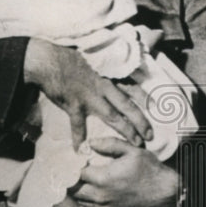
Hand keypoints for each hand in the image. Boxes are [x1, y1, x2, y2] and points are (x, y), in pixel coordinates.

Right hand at [23, 38, 152, 147]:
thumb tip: (123, 68)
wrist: (48, 59)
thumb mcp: (96, 56)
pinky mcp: (74, 105)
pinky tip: (79, 150)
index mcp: (110, 73)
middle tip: (150, 135)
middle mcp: (104, 86)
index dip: (146, 99)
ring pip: (113, 117)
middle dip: (141, 122)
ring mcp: (90, 96)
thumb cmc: (71, 56)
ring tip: (135, 143)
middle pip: (128, 106)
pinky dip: (78, 138)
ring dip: (125, 131)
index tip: (157, 109)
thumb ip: (109, 65)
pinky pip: (78, 125)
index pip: (134, 87)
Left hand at [72, 136, 180, 206]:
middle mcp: (101, 194)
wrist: (165, 192)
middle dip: (69, 178)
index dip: (71, 165)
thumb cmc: (150, 169)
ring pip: (79, 199)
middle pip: (73, 189)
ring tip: (76, 178)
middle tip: (69, 168)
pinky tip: (86, 188)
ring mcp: (105, 205)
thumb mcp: (132, 150)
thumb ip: (109, 144)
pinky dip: (83, 198)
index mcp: (104, 178)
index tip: (70, 158)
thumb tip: (89, 142)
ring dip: (75, 189)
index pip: (76, 172)